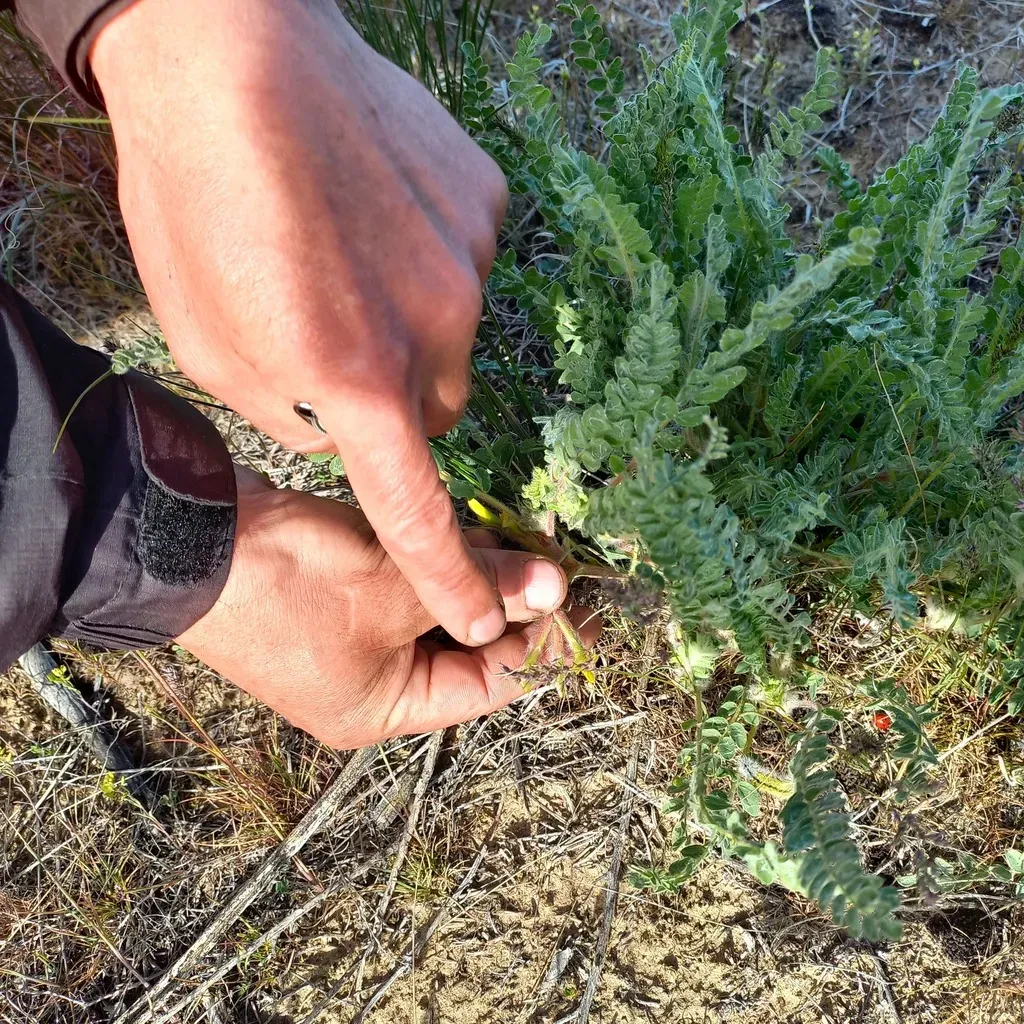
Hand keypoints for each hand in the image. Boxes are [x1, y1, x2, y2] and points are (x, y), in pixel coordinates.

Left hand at [90, 0, 509, 646]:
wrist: (228, 52)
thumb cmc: (197, 206)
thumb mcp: (214, 350)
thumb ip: (303, 421)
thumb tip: (359, 429)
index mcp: (356, 380)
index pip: (417, 510)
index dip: (449, 575)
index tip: (484, 621)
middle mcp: (437, 331)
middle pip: (440, 408)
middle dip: (396, 396)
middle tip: (333, 334)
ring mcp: (473, 259)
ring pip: (457, 333)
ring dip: (411, 319)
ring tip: (342, 250)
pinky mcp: (487, 200)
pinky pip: (471, 263)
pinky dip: (430, 256)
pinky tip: (373, 203)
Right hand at [177, 470, 599, 748]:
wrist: (182, 538)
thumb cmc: (290, 584)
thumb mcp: (395, 588)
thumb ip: (478, 586)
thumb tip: (556, 586)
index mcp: (384, 708)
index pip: (487, 685)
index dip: (541, 646)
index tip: (586, 609)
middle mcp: (370, 683)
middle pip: (465, 646)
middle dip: (510, 605)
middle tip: (559, 564)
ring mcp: (350, 638)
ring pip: (437, 610)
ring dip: (475, 577)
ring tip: (525, 543)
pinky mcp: (338, 593)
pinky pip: (406, 585)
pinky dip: (437, 562)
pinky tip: (471, 532)